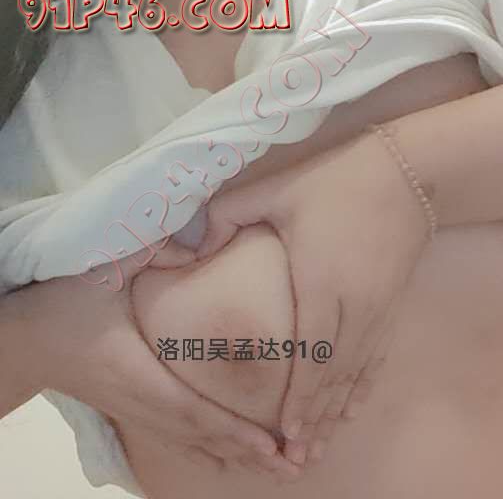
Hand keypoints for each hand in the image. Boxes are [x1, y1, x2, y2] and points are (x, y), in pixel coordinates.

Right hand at [26, 239, 293, 478]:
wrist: (25, 341)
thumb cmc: (63, 305)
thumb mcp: (102, 270)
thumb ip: (150, 252)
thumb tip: (198, 247)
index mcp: (132, 368)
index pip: (189, 407)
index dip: (230, 429)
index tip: (270, 444)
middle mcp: (138, 399)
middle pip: (198, 436)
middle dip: (247, 452)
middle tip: (293, 466)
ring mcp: (135, 409)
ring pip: (190, 442)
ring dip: (234, 456)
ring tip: (275, 468)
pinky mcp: (132, 408)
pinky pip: (176, 438)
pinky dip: (209, 451)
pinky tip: (230, 460)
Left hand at [197, 128, 430, 466]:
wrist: (404, 170)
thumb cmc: (334, 181)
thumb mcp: (272, 190)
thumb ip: (223, 218)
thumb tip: (183, 248)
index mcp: (320, 282)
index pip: (308, 356)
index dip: (298, 399)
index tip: (286, 433)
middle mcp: (354, 305)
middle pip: (334, 375)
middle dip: (316, 418)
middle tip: (299, 456)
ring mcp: (378, 307)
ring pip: (358, 371)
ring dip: (340, 409)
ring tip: (324, 441)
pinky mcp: (392, 301)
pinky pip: (378, 354)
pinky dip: (365, 384)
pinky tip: (357, 401)